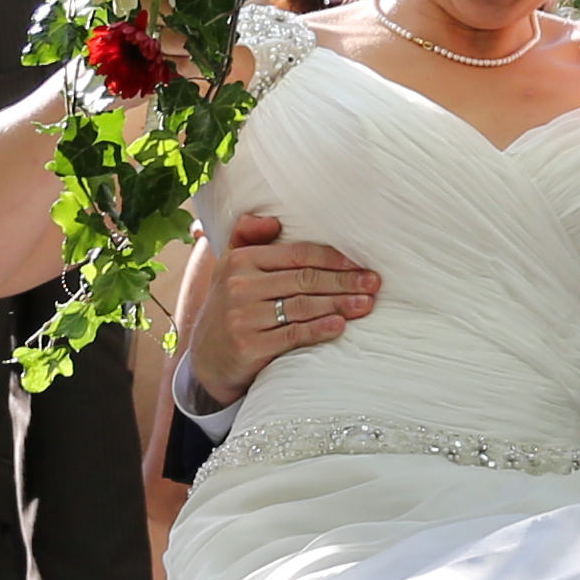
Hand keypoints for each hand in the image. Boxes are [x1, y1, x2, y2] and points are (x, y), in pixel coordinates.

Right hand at [181, 207, 377, 407]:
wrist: (207, 359)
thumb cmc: (230, 307)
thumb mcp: (229, 268)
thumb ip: (247, 237)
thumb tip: (272, 219)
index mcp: (240, 260)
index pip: (297, 254)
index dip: (332, 258)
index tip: (359, 264)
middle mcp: (240, 285)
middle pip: (304, 279)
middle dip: (344, 281)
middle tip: (373, 283)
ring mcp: (243, 317)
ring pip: (303, 306)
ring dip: (340, 304)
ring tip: (366, 304)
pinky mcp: (249, 346)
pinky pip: (293, 334)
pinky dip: (320, 329)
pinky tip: (341, 325)